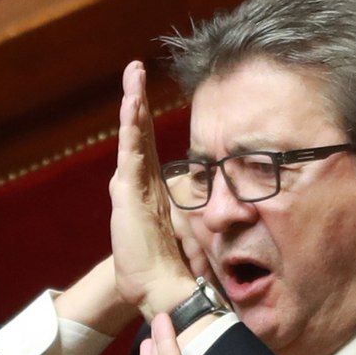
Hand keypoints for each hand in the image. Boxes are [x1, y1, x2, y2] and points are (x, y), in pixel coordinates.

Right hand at [109, 61, 197, 316]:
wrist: (159, 285)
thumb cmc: (174, 263)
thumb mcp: (191, 228)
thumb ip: (200, 213)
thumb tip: (227, 207)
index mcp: (153, 189)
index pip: (148, 145)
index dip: (145, 119)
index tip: (145, 93)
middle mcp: (139, 183)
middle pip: (137, 132)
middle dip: (135, 99)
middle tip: (134, 69)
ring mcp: (132, 187)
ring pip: (133, 136)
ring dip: (132, 103)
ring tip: (132, 75)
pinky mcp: (128, 194)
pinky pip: (131, 152)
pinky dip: (130, 126)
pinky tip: (131, 104)